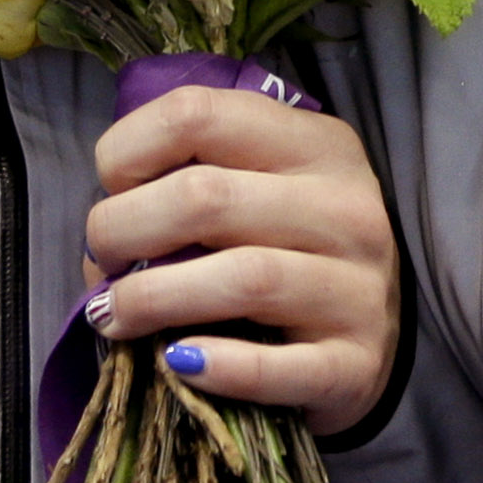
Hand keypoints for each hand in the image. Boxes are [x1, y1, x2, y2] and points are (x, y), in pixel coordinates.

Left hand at [84, 85, 401, 432]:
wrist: (378, 337)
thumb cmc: (293, 251)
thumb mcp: (262, 189)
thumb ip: (189, 187)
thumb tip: (103, 245)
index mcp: (315, 144)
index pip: (197, 114)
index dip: (127, 153)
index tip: (113, 192)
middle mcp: (345, 206)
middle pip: (206, 196)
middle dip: (122, 230)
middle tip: (105, 264)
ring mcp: (359, 286)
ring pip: (242, 277)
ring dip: (153, 299)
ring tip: (115, 317)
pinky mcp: (356, 363)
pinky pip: (277, 368)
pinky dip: (218, 367)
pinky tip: (178, 363)